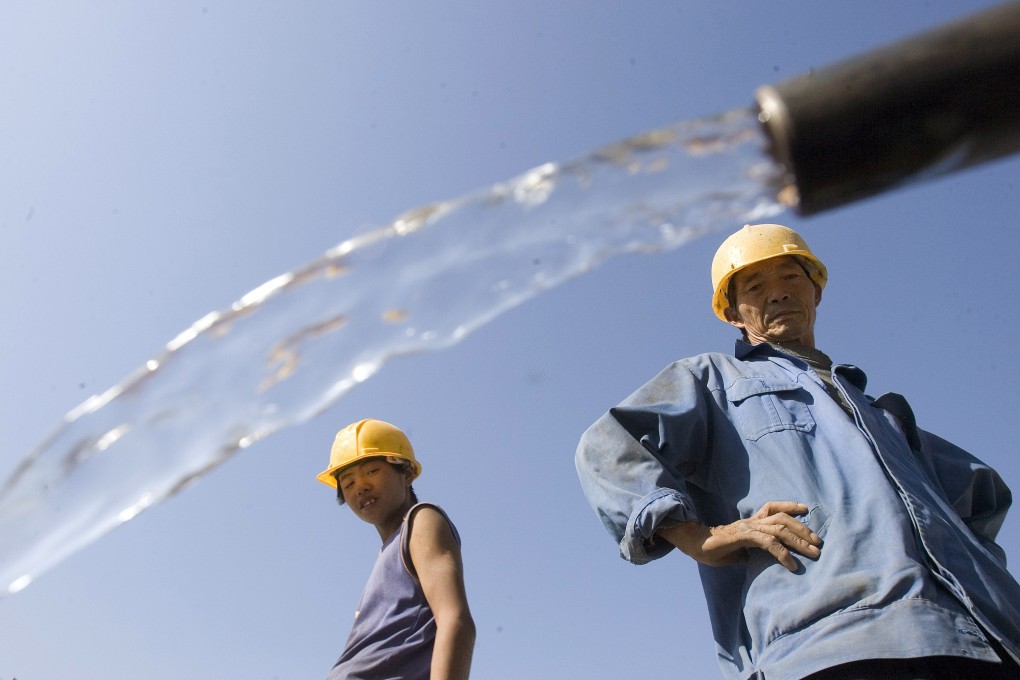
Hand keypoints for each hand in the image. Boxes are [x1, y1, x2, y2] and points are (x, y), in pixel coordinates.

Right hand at [658, 501, 820, 571]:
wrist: (694, 544)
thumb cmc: (714, 549)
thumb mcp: (738, 552)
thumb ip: (752, 553)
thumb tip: (761, 563)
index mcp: (751, 522)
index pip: (773, 508)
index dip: (790, 507)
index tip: (806, 510)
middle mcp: (752, 521)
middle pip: (783, 519)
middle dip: (804, 530)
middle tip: (818, 543)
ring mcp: (748, 528)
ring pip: (780, 529)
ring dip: (800, 542)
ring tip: (813, 554)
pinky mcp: (744, 537)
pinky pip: (768, 543)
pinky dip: (783, 554)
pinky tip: (792, 565)